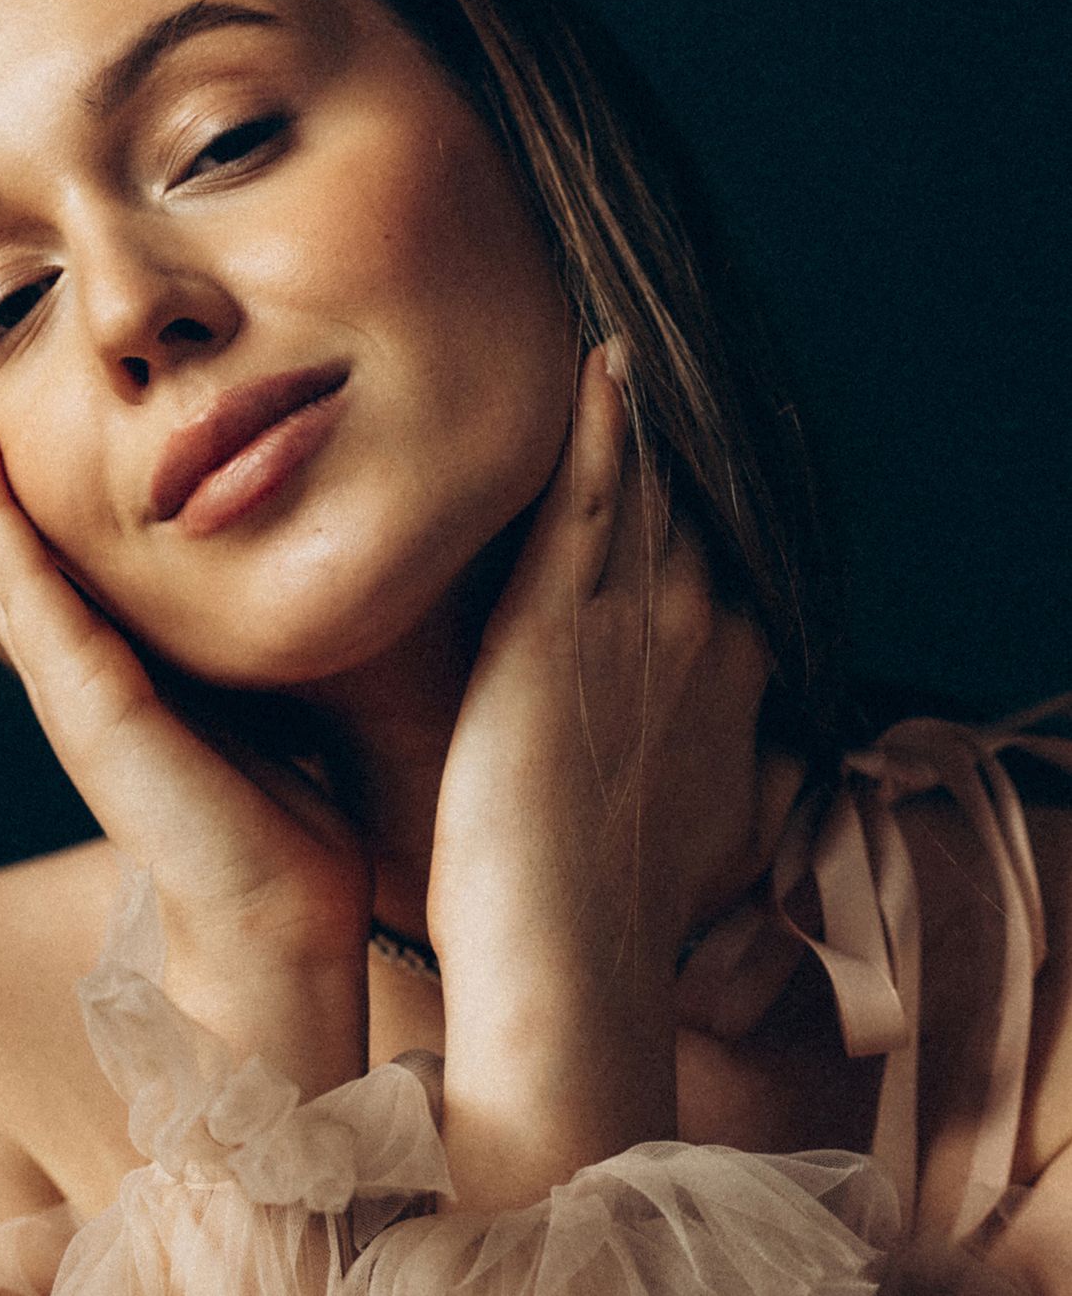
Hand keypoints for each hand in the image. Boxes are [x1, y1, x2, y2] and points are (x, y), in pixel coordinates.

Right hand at [0, 328, 370, 1093]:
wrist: (280, 924)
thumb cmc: (278, 818)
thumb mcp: (246, 693)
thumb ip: (218, 636)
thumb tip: (252, 568)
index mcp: (106, 656)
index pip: (34, 535)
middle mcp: (71, 662)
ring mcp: (69, 686)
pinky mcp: (91, 708)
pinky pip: (33, 593)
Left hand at [429, 345, 773, 1204]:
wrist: (572, 960)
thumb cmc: (616, 909)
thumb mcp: (703, 832)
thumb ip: (723, 771)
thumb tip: (741, 759)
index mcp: (726, 678)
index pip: (716, 558)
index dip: (699, 502)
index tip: (681, 452)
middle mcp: (699, 633)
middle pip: (690, 506)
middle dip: (674, 442)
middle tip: (654, 364)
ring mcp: (636, 622)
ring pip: (646, 487)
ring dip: (641, 414)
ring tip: (628, 342)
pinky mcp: (561, 625)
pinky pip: (590, 499)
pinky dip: (602, 428)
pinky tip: (603, 364)